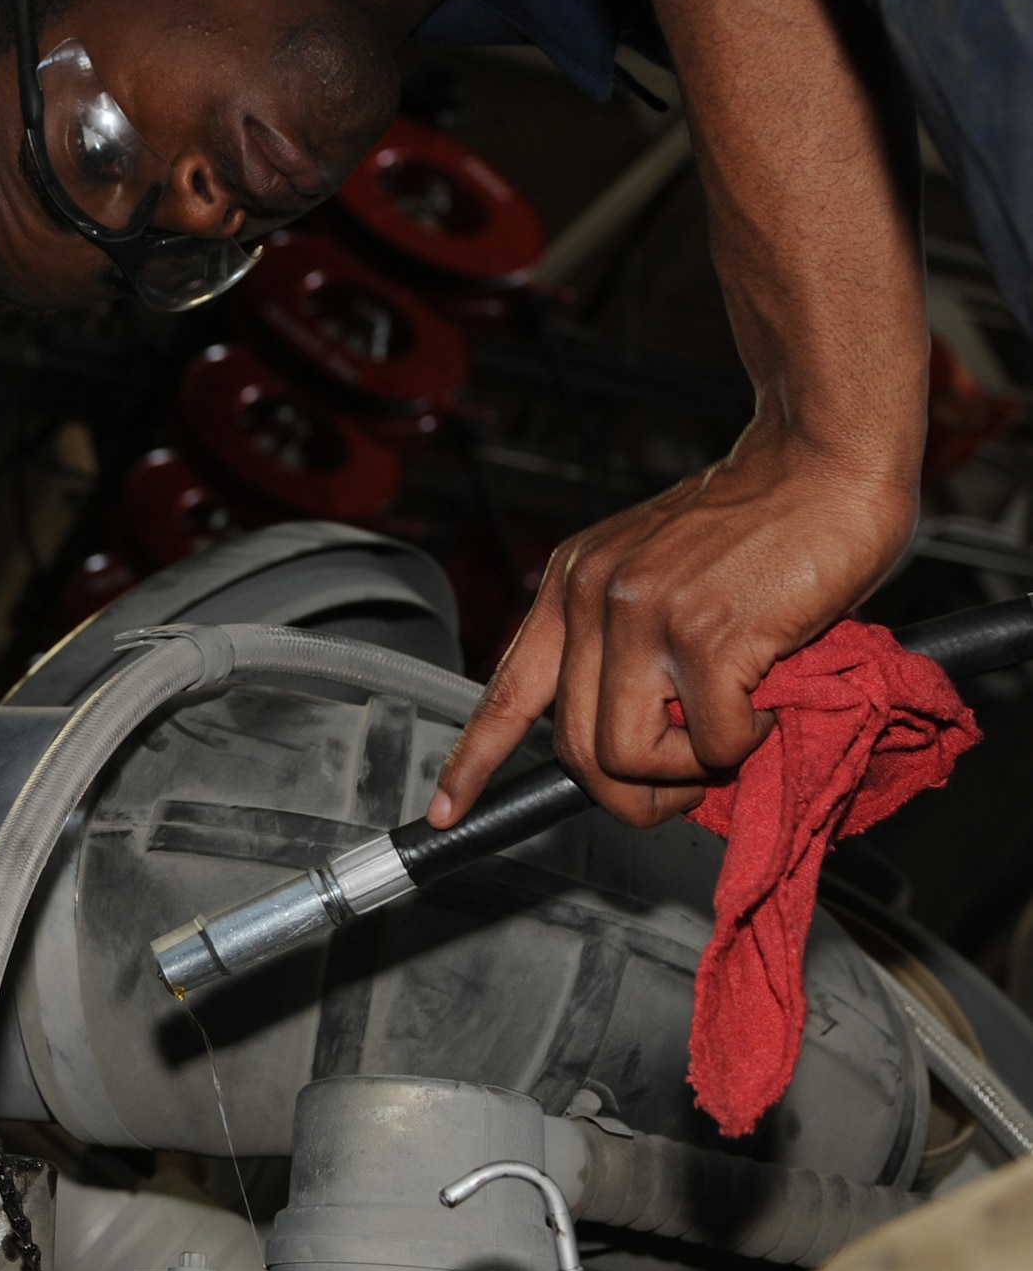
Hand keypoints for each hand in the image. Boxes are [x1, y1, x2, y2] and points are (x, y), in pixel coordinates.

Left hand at [428, 426, 915, 829]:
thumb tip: (623, 740)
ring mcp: (644, 614)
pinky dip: (742, 745)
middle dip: (631, 793)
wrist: (824, 461)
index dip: (474, 759)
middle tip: (685, 784)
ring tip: (728, 735)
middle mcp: (594, 594)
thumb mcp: (657, 568)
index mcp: (573, 580)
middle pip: (574, 749)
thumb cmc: (761, 521)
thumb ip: (625, 639)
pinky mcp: (705, 637)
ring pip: (625, 757)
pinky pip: (708, 745)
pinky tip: (764, 703)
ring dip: (685, 773)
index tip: (447, 809)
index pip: (508, 689)